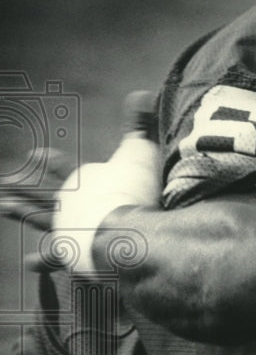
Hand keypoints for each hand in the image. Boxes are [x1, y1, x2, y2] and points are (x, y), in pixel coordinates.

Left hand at [4, 91, 161, 272]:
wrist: (124, 229)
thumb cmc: (134, 190)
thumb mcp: (140, 152)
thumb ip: (140, 125)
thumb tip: (142, 92)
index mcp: (85, 181)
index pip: (66, 168)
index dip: (52, 162)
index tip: (34, 155)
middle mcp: (70, 204)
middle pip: (43, 192)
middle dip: (24, 186)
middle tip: (5, 183)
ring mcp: (68, 228)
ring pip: (39, 220)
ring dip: (22, 214)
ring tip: (2, 207)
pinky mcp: (72, 253)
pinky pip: (54, 257)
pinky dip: (43, 260)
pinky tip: (29, 262)